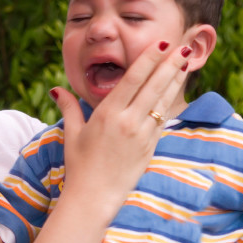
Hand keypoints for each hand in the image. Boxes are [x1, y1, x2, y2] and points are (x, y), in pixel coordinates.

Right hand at [50, 41, 190, 211]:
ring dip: (175, 80)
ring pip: (162, 101)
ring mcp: (141, 135)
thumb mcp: (71, 134)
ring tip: (185, 62)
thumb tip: (57, 90)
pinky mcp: (150, 147)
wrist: (93, 198)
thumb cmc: (79, 166)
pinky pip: (162, 119)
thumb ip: (69, 108)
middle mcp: (127, 122)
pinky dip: (170, 102)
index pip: (133, 79)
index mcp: (107, 114)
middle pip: (154, 86)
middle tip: (184, 46)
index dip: (149, 60)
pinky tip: (176, 90)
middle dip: (170, 64)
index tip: (160, 44)